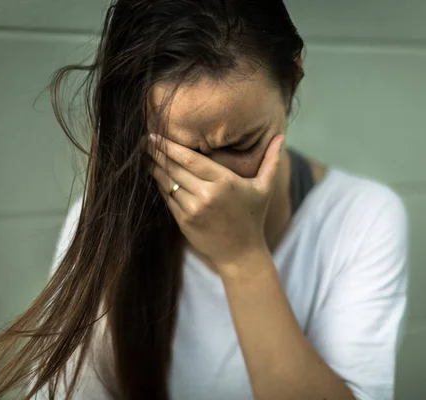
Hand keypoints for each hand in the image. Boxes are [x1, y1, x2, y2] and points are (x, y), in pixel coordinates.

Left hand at [145, 132, 284, 267]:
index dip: (169, 147)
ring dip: (154, 169)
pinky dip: (160, 186)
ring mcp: (193, 209)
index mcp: (224, 182)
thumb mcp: (264, 188)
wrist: (241, 253)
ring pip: (167, 183)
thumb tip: (281, 135)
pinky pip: (167, 199)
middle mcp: (206, 194)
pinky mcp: (184, 222)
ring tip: (145, 156)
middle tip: (144, 141)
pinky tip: (155, 176)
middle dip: (157, 154)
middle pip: (174, 168)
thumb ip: (271, 160)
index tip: (154, 135)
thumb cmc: (253, 217)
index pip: (190, 159)